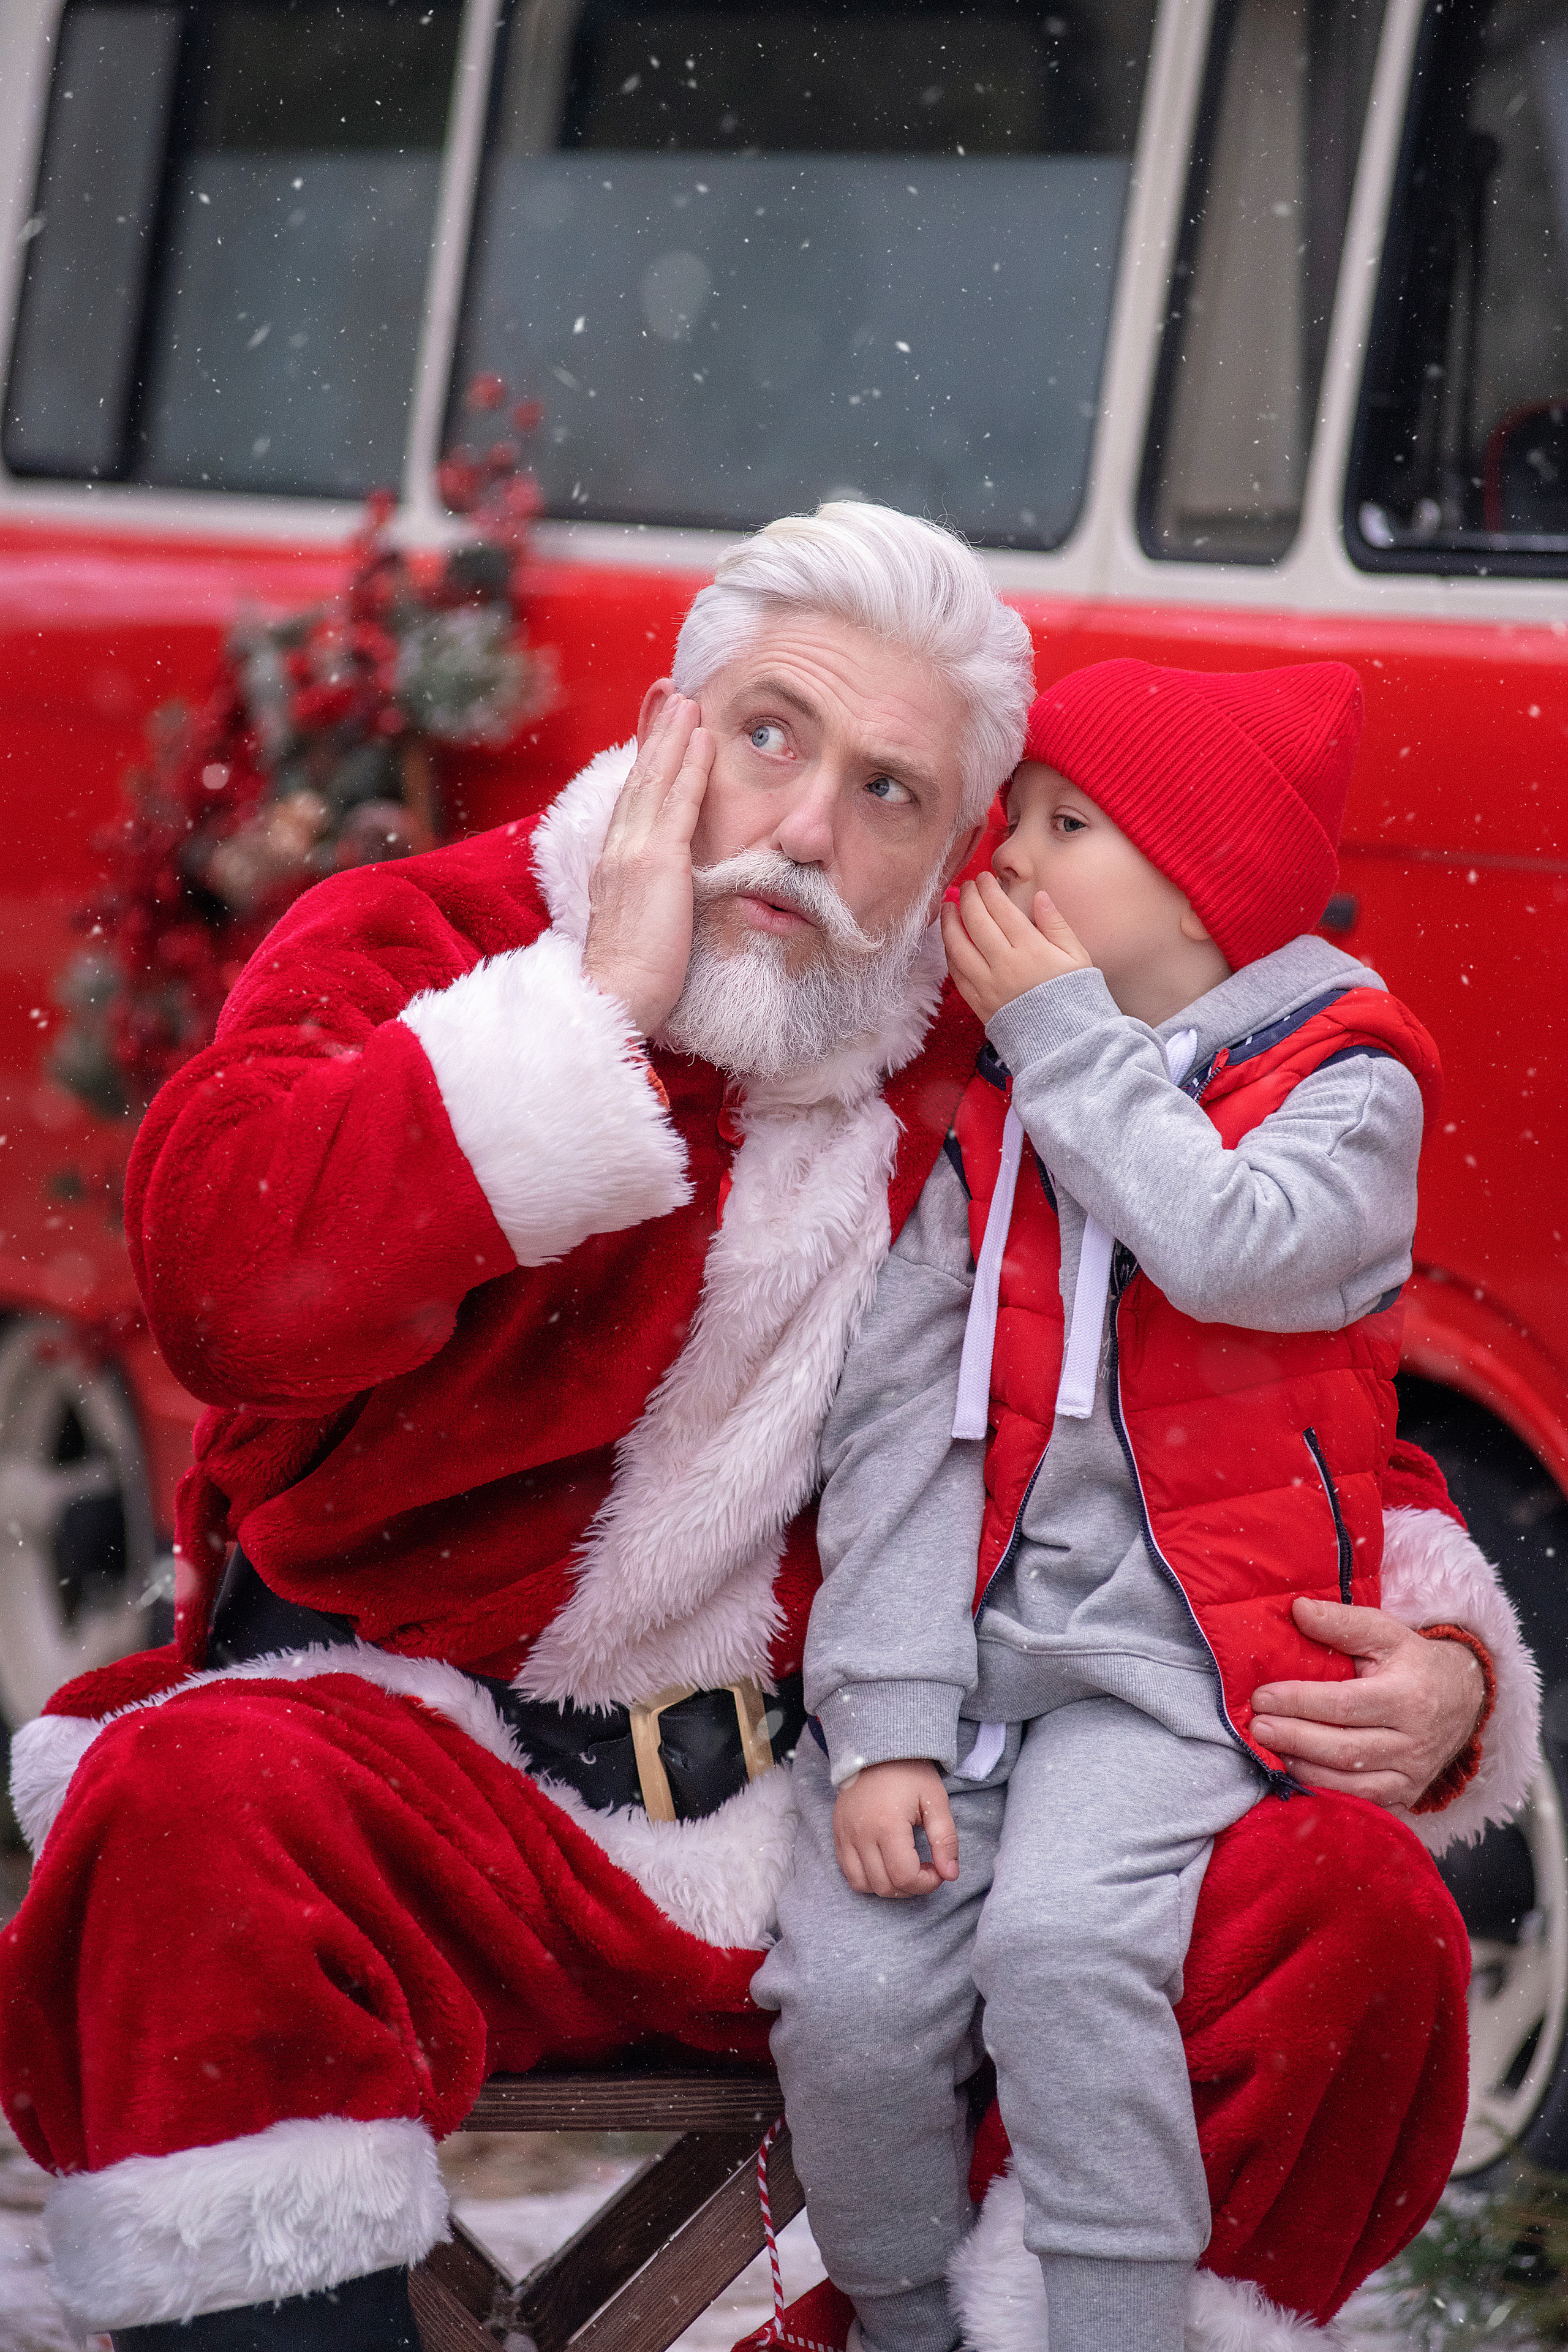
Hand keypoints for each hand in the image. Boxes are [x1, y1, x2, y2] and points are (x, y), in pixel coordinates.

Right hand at [583, 694, 714, 1035]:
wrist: (616, 1000)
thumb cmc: (632, 978)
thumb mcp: (638, 925)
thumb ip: (648, 897)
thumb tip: (666, 889)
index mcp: (612, 865)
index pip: (631, 801)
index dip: (644, 760)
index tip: (657, 730)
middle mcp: (616, 850)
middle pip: (637, 778)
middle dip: (654, 732)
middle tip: (671, 693)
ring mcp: (633, 853)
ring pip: (653, 780)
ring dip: (673, 736)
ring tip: (688, 700)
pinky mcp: (656, 864)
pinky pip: (677, 805)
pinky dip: (691, 768)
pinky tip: (704, 741)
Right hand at [833, 1759, 959, 1897]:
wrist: (876, 1751)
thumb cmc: (909, 1774)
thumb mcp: (935, 1801)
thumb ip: (945, 1839)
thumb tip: (950, 1874)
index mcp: (887, 1824)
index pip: (905, 1876)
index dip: (927, 1883)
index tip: (938, 1870)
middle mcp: (861, 1834)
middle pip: (885, 1886)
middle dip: (911, 1887)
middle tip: (925, 1870)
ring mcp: (845, 1836)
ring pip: (863, 1885)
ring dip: (888, 1887)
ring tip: (904, 1870)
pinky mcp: (838, 1835)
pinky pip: (848, 1873)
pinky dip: (868, 1879)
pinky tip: (885, 1865)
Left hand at [940, 871, 1091, 1022]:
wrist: (1065, 1041)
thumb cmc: (1075, 995)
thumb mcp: (1077, 956)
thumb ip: (1056, 924)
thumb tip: (1040, 897)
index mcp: (1031, 949)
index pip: (1001, 910)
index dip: (988, 890)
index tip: (983, 878)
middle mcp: (1004, 965)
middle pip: (976, 923)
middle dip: (968, 899)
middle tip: (966, 886)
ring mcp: (987, 985)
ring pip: (958, 947)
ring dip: (949, 923)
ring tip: (948, 907)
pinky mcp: (978, 1003)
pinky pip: (956, 974)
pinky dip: (950, 954)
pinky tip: (949, 941)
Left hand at [1250, 1597, 1486, 1808]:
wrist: (1466, 1698)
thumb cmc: (1415, 1662)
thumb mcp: (1386, 1633)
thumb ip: (1343, 1623)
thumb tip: (1298, 1610)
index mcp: (1408, 1697)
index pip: (1344, 1705)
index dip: (1299, 1702)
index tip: (1261, 1697)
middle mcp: (1414, 1742)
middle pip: (1344, 1748)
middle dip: (1294, 1738)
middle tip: (1257, 1727)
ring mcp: (1413, 1774)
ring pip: (1352, 1782)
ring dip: (1305, 1769)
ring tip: (1270, 1751)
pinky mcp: (1408, 1795)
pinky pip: (1364, 1804)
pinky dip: (1329, 1793)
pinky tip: (1299, 1777)